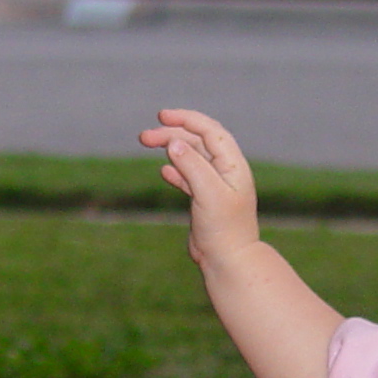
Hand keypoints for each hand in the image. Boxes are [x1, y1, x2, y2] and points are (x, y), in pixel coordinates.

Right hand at [139, 108, 260, 266]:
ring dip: (170, 148)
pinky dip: (175, 170)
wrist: (228, 261)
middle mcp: (226, 171)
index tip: (161, 117)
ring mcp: (215, 186)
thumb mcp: (208, 194)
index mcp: (233, 165)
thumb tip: (174, 143)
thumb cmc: (224, 229)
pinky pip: (188, 176)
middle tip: (144, 136)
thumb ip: (192, 167)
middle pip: (197, 141)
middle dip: (171, 134)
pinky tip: (163, 171)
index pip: (210, 130)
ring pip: (191, 157)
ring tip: (146, 143)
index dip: (186, 119)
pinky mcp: (205, 200)